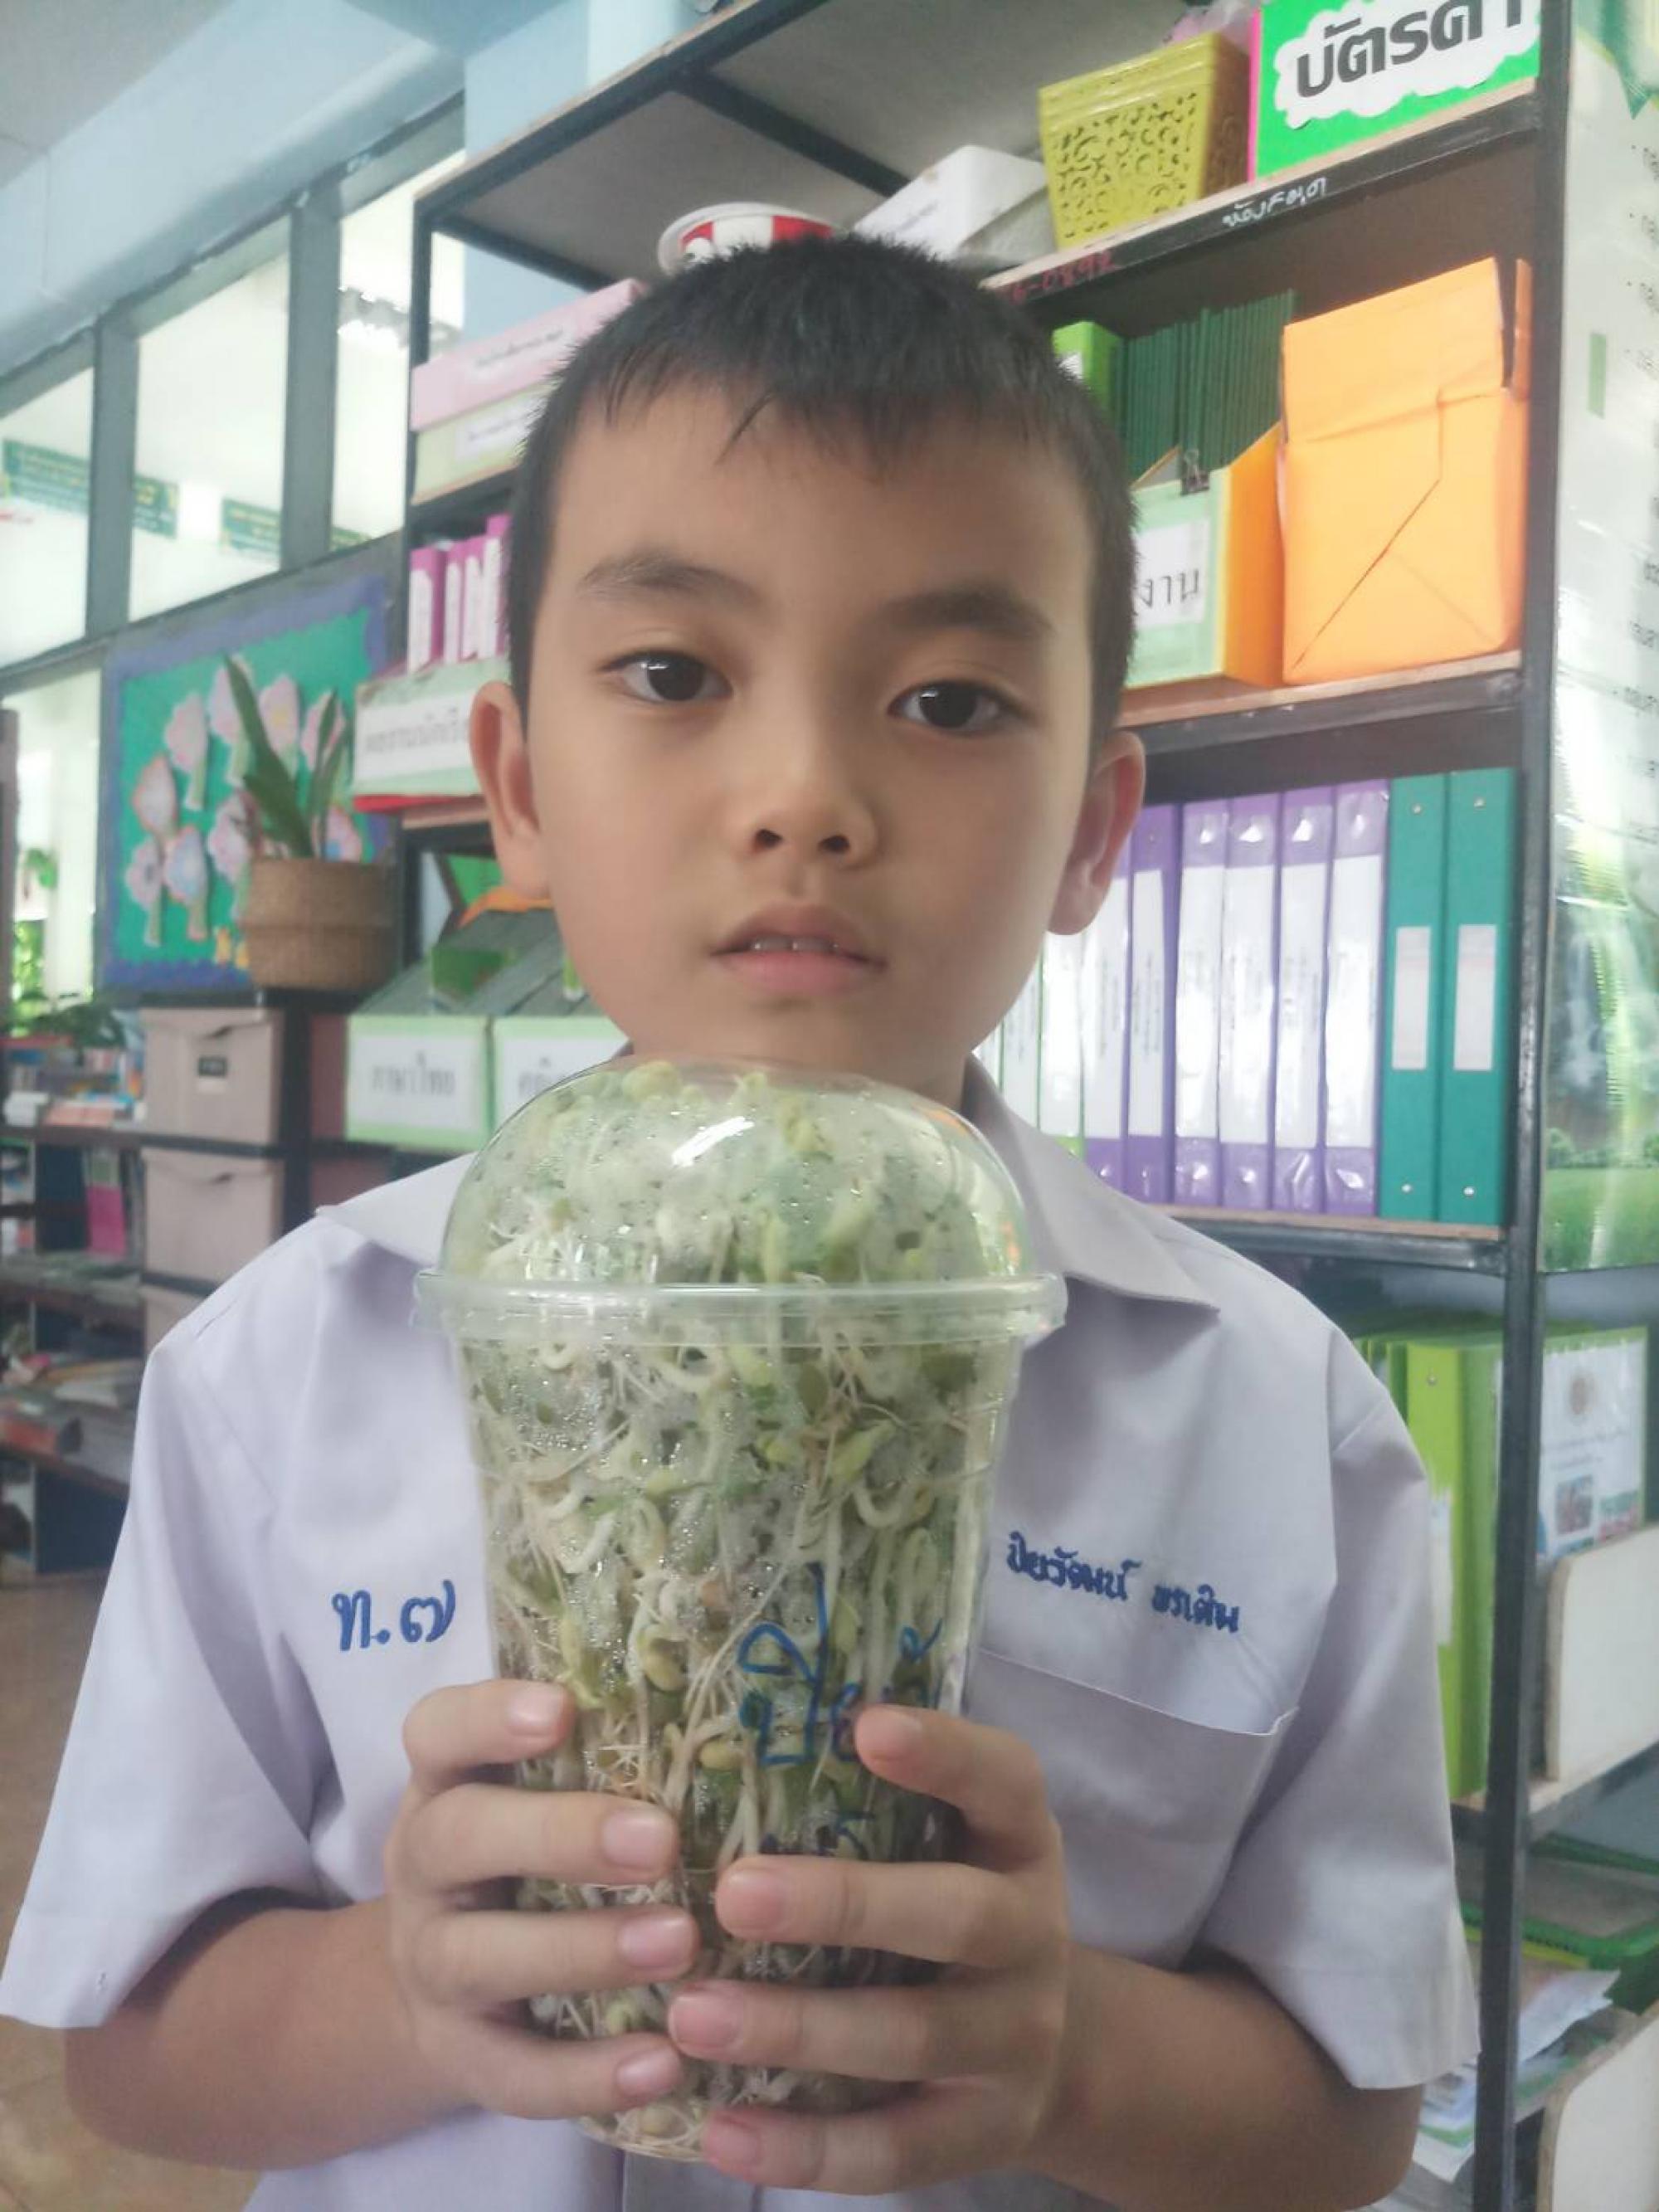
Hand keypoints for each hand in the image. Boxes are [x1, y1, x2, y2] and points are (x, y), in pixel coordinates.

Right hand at [383, 1679, 695, 2121]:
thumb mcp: (530, 1797)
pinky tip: (663, 2063)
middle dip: (560, 1837)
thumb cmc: (523, 1861)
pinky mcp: (463, 2057)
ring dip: (585, 1950)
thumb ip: (598, 1753)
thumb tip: (732, 1706)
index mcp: (445, 1786)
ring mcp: (433, 1969)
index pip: (438, 1732)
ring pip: (484, 1959)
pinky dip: (588, 2074)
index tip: (562, 1710)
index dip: (489, 1717)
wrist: (433, 1993)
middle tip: (660, 1841)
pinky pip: (515, 2073)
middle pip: (461, 1840)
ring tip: (681, 1942)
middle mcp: (425, 1870)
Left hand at [669, 1705, 1070, 2192]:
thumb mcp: (949, 1839)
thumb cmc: (952, 1901)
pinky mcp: (978, 2135)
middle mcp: (1030, 1936)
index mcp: (1021, 1843)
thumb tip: (727, 1719)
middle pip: (956, 1918)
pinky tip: (721, 2129)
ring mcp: (1012, 2043)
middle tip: (734, 1893)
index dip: (945, 1752)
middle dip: (844, 1905)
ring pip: (910, 2038)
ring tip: (690, 2014)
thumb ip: (866, 1795)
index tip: (865, 1726)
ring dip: (798, 2030)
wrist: (1051, 2053)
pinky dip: (803, 2148)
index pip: (1006, 1782)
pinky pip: (890, 2148)